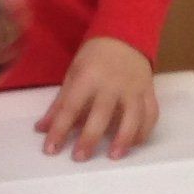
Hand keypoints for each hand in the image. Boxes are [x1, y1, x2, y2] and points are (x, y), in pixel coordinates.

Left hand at [40, 39, 157, 160]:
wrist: (126, 35)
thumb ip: (60, 103)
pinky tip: (135, 143)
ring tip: (114, 156)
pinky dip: (144, 130)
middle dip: (90, 138)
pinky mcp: (149, 91)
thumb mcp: (73, 74)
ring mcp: (134, 89)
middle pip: (101, 115)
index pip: (71, 107)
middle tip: (79, 158)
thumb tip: (42, 129)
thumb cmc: (94, 57)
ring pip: (132, 117)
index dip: (59, 129)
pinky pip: (151, 114)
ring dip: (124, 138)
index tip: (50, 149)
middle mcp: (112, 84)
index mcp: (88, 77)